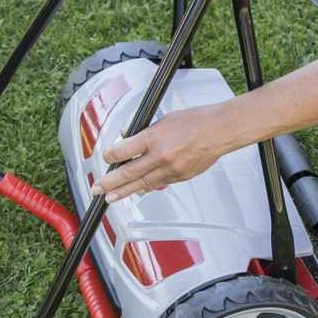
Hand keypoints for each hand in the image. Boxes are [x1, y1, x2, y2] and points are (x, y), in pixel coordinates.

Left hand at [90, 106, 230, 203]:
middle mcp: (160, 156)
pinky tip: (138, 190)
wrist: (219, 131)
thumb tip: (130, 142)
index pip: (123, 151)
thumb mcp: (163, 121)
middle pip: (129, 173)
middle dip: (110, 182)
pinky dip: (147, 186)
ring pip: (142, 183)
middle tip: (97, 189)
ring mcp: (171, 169)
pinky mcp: (181, 177)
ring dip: (124, 191)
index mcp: (154, 137)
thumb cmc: (195, 121)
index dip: (110, 156)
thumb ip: (145, 134)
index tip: (105, 158)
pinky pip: (159, 184)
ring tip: (111, 197)